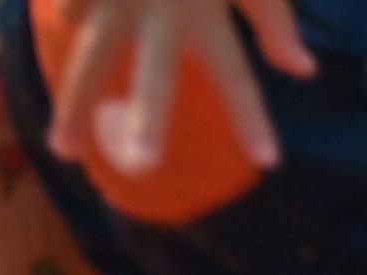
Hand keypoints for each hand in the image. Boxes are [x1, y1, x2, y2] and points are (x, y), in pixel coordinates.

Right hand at [46, 0, 309, 176]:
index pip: (234, 70)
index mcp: (203, 5)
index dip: (251, 114)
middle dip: (148, 118)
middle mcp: (158, 2)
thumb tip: (303, 71)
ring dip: (74, 105)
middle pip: (154, 70)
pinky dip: (68, 15)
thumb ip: (272, 17)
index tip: (269, 162)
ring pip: (89, 54)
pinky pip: (71, 1)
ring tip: (63, 151)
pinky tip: (66, 35)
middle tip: (143, 166)